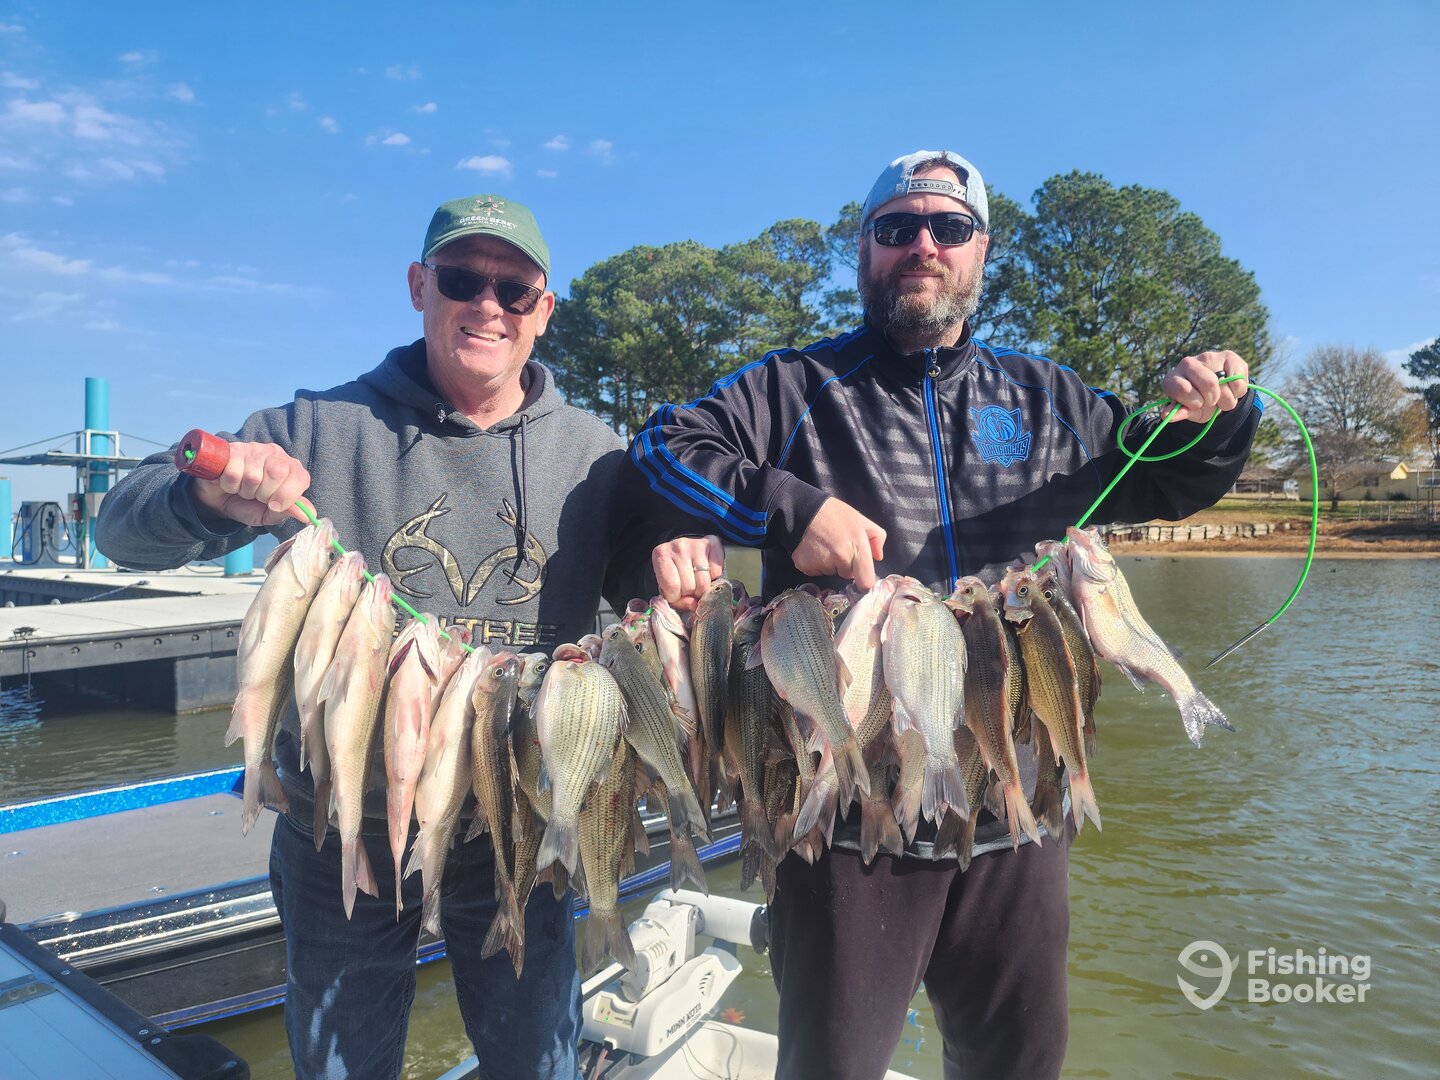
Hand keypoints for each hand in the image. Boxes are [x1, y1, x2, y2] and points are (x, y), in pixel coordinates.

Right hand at [188, 441, 313, 526]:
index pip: (300, 478)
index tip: (274, 506)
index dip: (287, 496)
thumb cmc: (249, 505)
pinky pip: (233, 472)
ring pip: (253, 475)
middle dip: (263, 494)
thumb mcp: (270, 513)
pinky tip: (230, 482)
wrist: (218, 499)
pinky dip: (230, 485)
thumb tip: (308, 516)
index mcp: (292, 469)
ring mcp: (254, 449)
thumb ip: (289, 511)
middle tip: (255, 496)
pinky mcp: (232, 450)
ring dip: (244, 490)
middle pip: (276, 473)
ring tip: (242, 489)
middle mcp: (276, 454)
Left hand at [652, 534, 725, 612]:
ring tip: (697, 583)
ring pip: (704, 582)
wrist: (683, 548)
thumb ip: (677, 600)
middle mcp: (678, 546)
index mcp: (661, 555)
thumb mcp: (667, 585)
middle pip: (689, 586)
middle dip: (690, 593)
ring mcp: (696, 544)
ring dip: (702, 588)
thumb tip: (695, 605)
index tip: (676, 593)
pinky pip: (716, 572)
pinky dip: (713, 577)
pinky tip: (706, 572)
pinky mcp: (713, 543)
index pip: (672, 587)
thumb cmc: (673, 571)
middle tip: (689, 588)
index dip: (676, 597)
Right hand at [792, 498, 885, 589]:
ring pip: (831, 572)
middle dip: (845, 565)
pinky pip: (816, 572)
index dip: (865, 581)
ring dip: (829, 564)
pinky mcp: (807, 567)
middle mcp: (842, 558)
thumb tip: (878, 557)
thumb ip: (876, 536)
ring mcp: (824, 564)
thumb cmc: (833, 514)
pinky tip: (813, 549)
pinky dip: (815, 564)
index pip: (866, 581)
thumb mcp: (859, 519)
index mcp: (858, 546)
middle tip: (837, 546)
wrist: (802, 510)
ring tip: (823, 545)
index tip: (862, 577)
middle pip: (848, 574)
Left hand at [1162, 351, 1249, 423]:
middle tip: (1211, 401)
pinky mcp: (1228, 356)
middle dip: (1213, 400)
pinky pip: (1239, 379)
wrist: (1214, 394)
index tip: (1196, 405)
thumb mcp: (1189, 411)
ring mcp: (1208, 357)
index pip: (1184, 389)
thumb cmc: (1197, 403)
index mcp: (1172, 378)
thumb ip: (1179, 412)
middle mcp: (1187, 363)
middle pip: (1209, 384)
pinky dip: (1238, 391)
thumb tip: (1166, 415)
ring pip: (1226, 382)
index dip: (1195, 402)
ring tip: (1221, 397)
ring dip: (1228, 399)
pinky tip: (1230, 388)